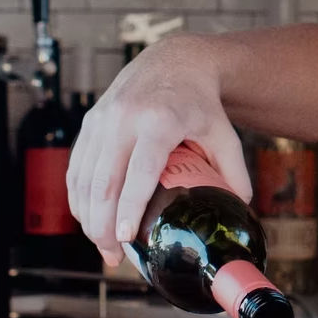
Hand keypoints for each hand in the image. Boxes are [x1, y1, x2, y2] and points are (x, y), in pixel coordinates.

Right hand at [67, 36, 250, 265]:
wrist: (175, 60)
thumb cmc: (200, 102)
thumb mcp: (223, 133)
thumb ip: (233, 171)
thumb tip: (240, 208)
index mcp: (159, 121)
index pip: (139, 171)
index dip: (129, 207)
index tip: (125, 237)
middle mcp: (124, 118)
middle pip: (104, 181)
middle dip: (103, 225)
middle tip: (113, 256)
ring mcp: (102, 119)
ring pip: (84, 178)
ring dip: (88, 217)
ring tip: (102, 245)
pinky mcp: (90, 122)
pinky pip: (76, 167)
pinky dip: (78, 197)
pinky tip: (87, 219)